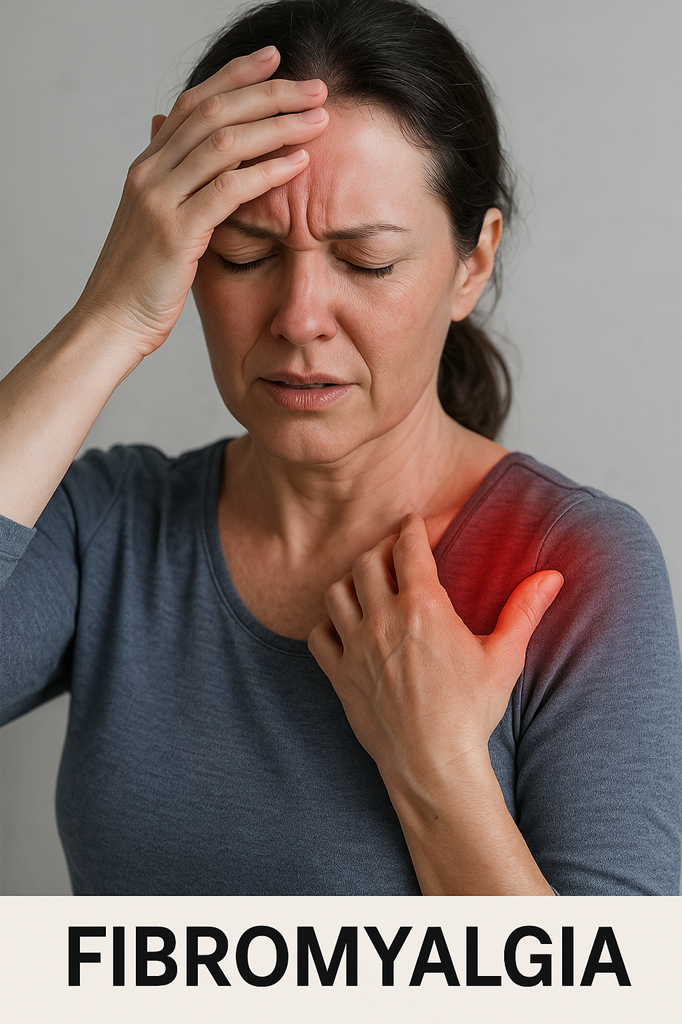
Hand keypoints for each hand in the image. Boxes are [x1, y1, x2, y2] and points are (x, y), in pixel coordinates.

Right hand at [77, 46, 327, 354]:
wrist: (110, 323)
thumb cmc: (140, 282)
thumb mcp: (154, 224)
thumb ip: (172, 185)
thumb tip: (174, 146)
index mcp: (147, 167)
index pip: (193, 103)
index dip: (235, 75)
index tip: (274, 60)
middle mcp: (150, 173)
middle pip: (214, 112)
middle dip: (269, 93)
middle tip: (315, 86)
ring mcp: (159, 200)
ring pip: (224, 143)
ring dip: (277, 126)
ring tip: (317, 119)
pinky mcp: (176, 232)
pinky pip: (227, 190)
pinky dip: (266, 172)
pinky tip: (298, 163)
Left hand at [308, 513, 563, 792]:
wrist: (433, 764)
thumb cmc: (471, 712)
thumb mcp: (504, 657)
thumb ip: (524, 610)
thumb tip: (552, 576)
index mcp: (422, 607)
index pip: (408, 547)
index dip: (413, 529)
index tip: (416, 523)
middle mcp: (382, 620)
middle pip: (367, 561)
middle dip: (382, 548)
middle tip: (396, 550)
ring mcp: (355, 647)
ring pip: (337, 592)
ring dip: (352, 582)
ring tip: (369, 583)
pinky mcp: (339, 674)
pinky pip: (318, 634)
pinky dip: (327, 623)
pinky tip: (344, 625)